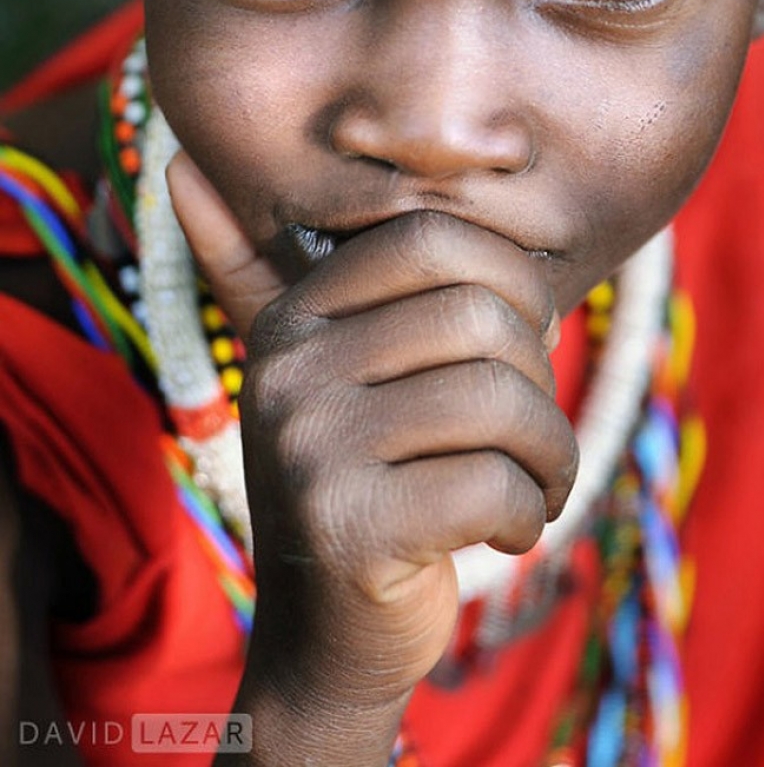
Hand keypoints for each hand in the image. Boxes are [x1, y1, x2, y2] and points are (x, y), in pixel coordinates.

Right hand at [167, 153, 577, 743]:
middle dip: (539, 382)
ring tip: (535, 482)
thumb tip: (178, 163)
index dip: (515, 284)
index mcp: (293, 318)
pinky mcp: (347, 529)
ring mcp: (310, 449)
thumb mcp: (316, 373)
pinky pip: (494, 485)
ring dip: (549, 455)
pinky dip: (527, 511)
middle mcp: (287, 371)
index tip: (521, 344)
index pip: (435, 238)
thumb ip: (260, 274)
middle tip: (531, 431)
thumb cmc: (357, 479)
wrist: (326, 636)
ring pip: (500, 403)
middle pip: (480, 319)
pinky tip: (507, 530)